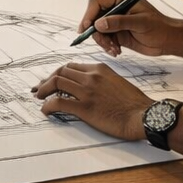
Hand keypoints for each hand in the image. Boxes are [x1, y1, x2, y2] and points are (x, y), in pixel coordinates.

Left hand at [31, 62, 150, 139]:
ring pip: (56, 82)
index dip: (58, 73)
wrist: (143, 115)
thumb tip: (89, 89)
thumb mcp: (117, 83)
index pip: (72, 66)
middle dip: (47, 80)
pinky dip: (48, 105)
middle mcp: (92, 76)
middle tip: (40, 89)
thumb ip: (102, 82)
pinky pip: (58, 102)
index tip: (52, 81)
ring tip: (39, 97)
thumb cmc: (134, 104)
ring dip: (43, 90)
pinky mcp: (85, 107)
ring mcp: (87, 91)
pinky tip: (46, 110)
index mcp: (100, 69)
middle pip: (61, 72)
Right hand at [78, 0, 178, 57]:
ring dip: (103, 42)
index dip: (89, 15)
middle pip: (93, 18)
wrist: (167, 40)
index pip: (96, 3)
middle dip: (97, 33)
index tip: (87, 29)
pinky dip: (107, 46)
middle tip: (107, 45)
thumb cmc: (159, 27)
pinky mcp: (115, 32)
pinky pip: (103, 39)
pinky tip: (117, 51)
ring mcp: (114, 20)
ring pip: (97, 31)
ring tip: (115, 49)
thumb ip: (119, 22)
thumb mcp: (140, 23)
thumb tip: (99, 24)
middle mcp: (114, 7)